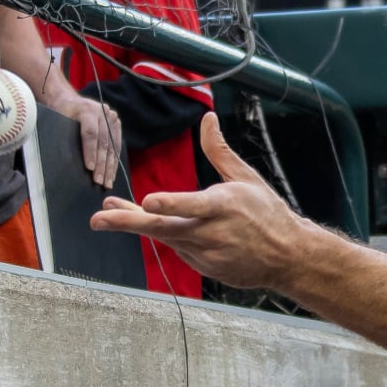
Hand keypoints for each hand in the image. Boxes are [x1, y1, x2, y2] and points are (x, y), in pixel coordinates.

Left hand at [57, 93, 120, 187]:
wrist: (68, 100)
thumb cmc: (59, 113)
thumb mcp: (58, 121)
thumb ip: (65, 136)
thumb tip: (67, 161)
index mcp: (86, 109)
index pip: (90, 133)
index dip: (90, 152)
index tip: (90, 169)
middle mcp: (102, 112)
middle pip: (103, 142)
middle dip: (102, 165)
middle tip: (100, 182)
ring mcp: (111, 117)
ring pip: (112, 146)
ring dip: (110, 167)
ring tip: (107, 183)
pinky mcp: (116, 123)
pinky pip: (117, 145)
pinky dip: (114, 161)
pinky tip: (112, 173)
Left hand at [91, 112, 301, 289]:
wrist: (288, 257)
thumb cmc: (268, 213)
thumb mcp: (247, 178)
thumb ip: (219, 151)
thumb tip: (207, 118)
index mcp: (225, 206)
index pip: (193, 204)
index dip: (170, 203)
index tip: (148, 200)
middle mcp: (213, 232)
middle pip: (164, 228)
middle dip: (128, 222)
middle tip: (99, 219)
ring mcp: (207, 254)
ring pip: (165, 238)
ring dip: (136, 225)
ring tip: (109, 214)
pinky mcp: (204, 267)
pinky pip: (180, 250)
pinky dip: (170, 237)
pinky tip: (168, 226)